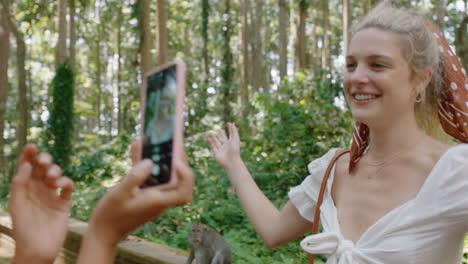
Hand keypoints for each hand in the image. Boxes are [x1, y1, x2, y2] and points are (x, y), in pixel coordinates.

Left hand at [9, 145, 73, 263]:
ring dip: (54, 171)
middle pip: (42, 167)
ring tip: (50, 178)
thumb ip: (20, 184)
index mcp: (24, 188)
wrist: (38, 248)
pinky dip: (65, 181)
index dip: (28, 155)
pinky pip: (68, 186)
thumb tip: (27, 164)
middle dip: (44, 159)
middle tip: (43, 161)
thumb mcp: (17, 204)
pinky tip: (60, 185)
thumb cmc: (23, 229)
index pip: (26, 167)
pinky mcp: (64, 202)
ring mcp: (52, 195)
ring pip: (56, 173)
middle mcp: (38, 189)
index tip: (32, 146)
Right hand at [85, 140, 194, 246]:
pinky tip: (137, 146)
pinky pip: (152, 175)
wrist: (103, 232)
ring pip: (167, 175)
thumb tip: (150, 161)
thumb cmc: (110, 216)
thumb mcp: (118, 195)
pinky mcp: (146, 191)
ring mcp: (154, 195)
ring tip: (161, 139)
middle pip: (179, 179)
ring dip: (165, 158)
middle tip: (173, 140)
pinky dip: (147, 162)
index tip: (177, 161)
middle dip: (178, 159)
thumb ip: (134, 178)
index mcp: (158, 202)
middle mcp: (160, 198)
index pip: (184, 193)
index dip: (186, 176)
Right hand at [207, 123, 240, 168]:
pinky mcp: (217, 154)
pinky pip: (213, 147)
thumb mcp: (235, 139)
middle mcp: (227, 146)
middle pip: (224, 138)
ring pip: (217, 143)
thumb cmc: (234, 150)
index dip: (230, 129)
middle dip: (221, 134)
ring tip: (210, 133)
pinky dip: (210, 143)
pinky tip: (208, 139)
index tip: (228, 123)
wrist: (231, 162)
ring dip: (213, 138)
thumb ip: (234, 131)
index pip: (231, 134)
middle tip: (219, 129)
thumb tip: (232, 123)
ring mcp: (222, 150)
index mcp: (232, 142)